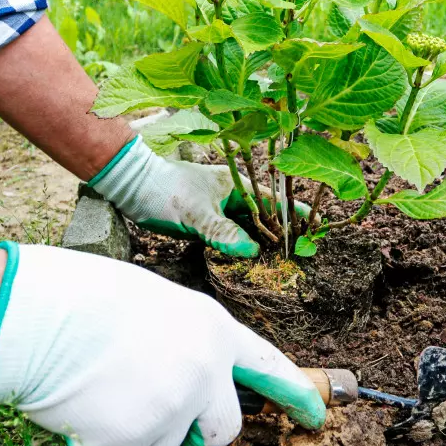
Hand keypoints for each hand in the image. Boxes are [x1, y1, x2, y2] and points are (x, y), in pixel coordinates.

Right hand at [0, 243, 325, 445]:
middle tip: (159, 413)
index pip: (268, 367)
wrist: (41, 315)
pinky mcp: (133, 440)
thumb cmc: (90, 300)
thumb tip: (192, 388)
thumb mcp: (158, 306)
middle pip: (223, 430)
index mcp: (212, 331)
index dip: (296, 393)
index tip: (317, 415)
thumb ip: (188, 344)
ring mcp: (171, 409)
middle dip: (198, 432)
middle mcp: (203, 372)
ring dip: (141, 433)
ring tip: (106, 389)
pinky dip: (106, 444)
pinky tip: (86, 405)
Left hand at [89, 137, 307, 257]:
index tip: (315, 225)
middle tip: (301, 250)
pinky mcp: (204, 221)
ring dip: (261, 240)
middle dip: (281, 232)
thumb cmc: (164, 191)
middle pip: (263, 216)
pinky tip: (247, 258)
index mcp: (235, 185)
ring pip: (246, 226)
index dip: (294, 213)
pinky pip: (230, 234)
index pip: (274, 200)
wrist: (130, 186)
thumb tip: (252, 251)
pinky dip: (240, 245)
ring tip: (280, 259)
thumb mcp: (196, 215)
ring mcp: (217, 208)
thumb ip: (224, 233)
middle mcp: (230, 196)